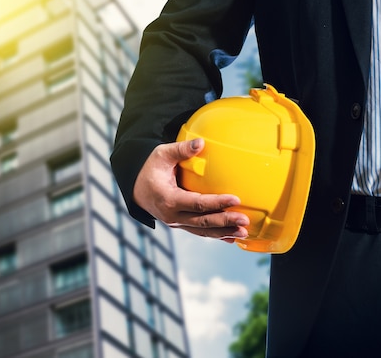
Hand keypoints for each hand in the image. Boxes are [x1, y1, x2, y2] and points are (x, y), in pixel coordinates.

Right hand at [133, 138, 249, 241]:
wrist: (136, 187)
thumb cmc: (150, 168)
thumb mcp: (161, 155)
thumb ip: (181, 150)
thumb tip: (201, 143)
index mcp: (168, 199)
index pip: (197, 203)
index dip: (217, 202)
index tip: (236, 199)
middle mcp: (172, 215)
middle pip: (203, 221)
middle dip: (225, 222)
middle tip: (245, 221)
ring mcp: (176, 222)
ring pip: (203, 231)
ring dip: (224, 233)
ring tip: (243, 233)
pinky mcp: (181, 224)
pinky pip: (200, 232)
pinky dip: (216, 236)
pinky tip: (231, 238)